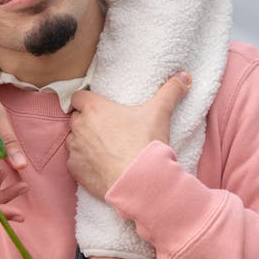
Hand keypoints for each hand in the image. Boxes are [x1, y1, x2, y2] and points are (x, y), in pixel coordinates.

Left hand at [67, 72, 191, 197]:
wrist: (139, 181)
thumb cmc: (145, 144)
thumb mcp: (159, 113)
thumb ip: (170, 91)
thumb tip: (184, 77)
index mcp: (94, 108)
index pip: (78, 97)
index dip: (86, 101)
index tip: (97, 107)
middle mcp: (79, 126)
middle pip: (76, 118)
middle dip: (87, 122)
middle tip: (105, 129)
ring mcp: (75, 149)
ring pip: (73, 140)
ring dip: (83, 142)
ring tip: (103, 148)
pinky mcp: (75, 169)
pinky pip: (74, 162)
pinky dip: (83, 162)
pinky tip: (99, 165)